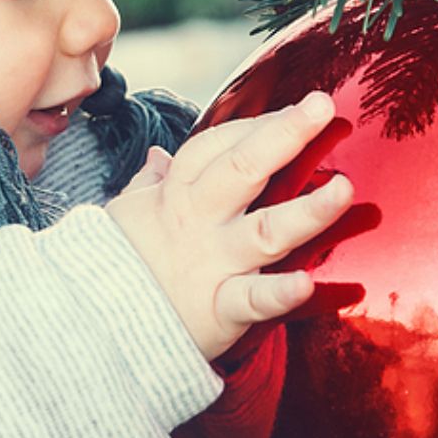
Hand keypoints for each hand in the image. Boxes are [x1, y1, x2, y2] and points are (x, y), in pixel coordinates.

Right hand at [105, 91, 352, 359]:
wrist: (92, 332)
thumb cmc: (115, 268)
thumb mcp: (123, 216)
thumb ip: (148, 184)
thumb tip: (158, 157)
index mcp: (177, 195)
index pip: (217, 146)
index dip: (257, 123)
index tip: (298, 108)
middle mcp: (199, 222)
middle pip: (243, 169)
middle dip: (284, 134)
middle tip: (323, 105)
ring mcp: (213, 264)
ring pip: (266, 231)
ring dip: (308, 211)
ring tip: (345, 189)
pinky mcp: (219, 310)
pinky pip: (254, 300)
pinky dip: (280, 293)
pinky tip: (307, 282)